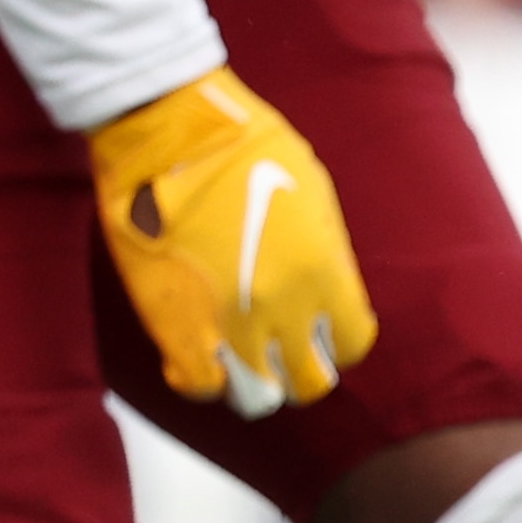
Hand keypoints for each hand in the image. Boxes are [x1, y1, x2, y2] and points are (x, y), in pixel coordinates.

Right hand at [88, 68, 378, 415]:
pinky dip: (204, 380)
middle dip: (300, 371)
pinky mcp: (175, 323)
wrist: (169, 130)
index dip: (338, 341)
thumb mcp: (313, 195)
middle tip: (285, 354)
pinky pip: (198, 383)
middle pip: (309, 379)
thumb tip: (326, 281)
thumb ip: (324, 251)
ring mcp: (230, 322)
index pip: (352, 343)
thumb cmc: (245, 147)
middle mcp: (286, 310)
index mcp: (326, 277)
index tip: (323, 331)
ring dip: (256, 381)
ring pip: (258, 392)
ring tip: (246, 363)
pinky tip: (205, 360)